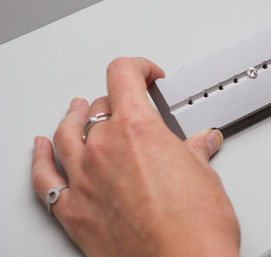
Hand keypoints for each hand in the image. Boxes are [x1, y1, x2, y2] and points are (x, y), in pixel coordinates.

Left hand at [31, 57, 239, 255]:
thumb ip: (196, 153)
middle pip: (96, 108)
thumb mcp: (205, 177)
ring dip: (71, 118)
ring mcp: (85, 181)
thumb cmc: (196, 226)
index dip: (138, 68)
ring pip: (64, 135)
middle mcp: (104, 150)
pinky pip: (44, 178)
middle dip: (114, 102)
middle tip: (128, 106)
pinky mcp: (74, 212)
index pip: (123, 76)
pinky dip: (40, 158)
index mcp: (137, 130)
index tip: (148, 76)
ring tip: (77, 110)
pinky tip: (40, 148)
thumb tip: (202, 144)